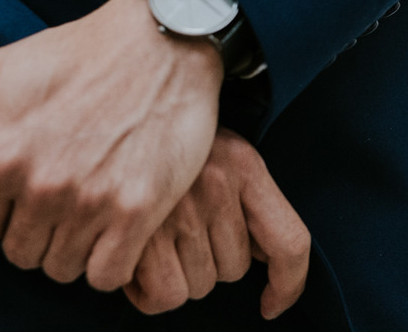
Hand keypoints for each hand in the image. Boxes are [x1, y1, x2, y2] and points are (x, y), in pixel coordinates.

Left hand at [0, 0, 223, 292]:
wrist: (161, 39)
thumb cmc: (77, 52)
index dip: (5, 212)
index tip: (31, 189)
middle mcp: (40, 186)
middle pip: (21, 254)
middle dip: (38, 230)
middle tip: (66, 195)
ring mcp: (90, 201)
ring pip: (62, 268)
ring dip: (74, 246)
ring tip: (93, 208)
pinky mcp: (138, 210)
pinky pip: (107, 276)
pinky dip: (110, 263)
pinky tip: (118, 229)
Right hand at [123, 129, 309, 318]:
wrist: (117, 103)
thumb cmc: (167, 139)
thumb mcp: (219, 151)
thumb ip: (246, 200)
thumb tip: (266, 259)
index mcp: (245, 165)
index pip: (290, 242)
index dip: (289, 284)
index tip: (272, 304)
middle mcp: (216, 183)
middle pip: (234, 270)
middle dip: (209, 261)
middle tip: (181, 229)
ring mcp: (177, 206)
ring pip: (198, 287)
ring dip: (177, 275)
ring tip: (156, 240)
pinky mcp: (138, 230)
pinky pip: (163, 297)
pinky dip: (148, 292)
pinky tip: (137, 263)